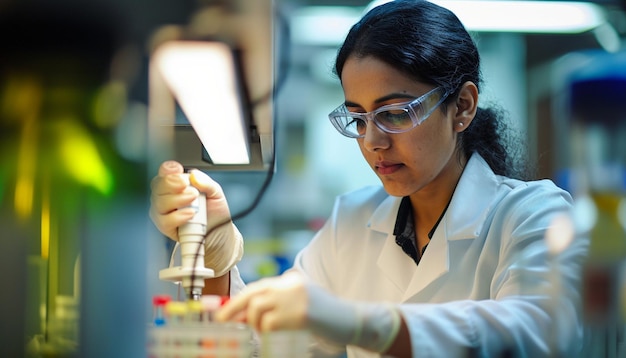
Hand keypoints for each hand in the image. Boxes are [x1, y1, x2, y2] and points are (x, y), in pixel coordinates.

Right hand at [149, 160, 242, 276]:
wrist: (219, 232)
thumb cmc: (214, 210)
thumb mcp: (216, 192)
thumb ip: (206, 182)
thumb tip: (194, 175)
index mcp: (177, 182)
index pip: (165, 171)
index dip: (168, 169)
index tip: (178, 170)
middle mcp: (166, 195)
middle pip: (158, 185)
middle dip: (171, 183)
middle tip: (188, 187)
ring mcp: (164, 211)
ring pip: (159, 203)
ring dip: (177, 200)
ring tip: (194, 202)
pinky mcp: (165, 227)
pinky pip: (164, 221)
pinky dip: (177, 217)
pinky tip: (190, 214)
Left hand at [215, 270, 402, 352]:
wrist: (350, 319)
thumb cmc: (324, 315)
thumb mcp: (298, 303)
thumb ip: (275, 305)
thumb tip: (243, 316)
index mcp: (290, 280)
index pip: (257, 287)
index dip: (238, 300)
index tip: (224, 312)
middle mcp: (290, 285)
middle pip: (252, 294)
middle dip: (233, 309)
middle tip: (222, 321)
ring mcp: (295, 298)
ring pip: (258, 309)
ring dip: (255, 324)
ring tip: (265, 331)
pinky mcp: (300, 314)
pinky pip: (270, 323)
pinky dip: (266, 332)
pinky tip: (273, 334)